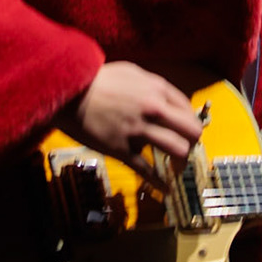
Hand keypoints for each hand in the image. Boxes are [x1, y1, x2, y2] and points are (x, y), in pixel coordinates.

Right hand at [72, 62, 203, 180]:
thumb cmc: (97, 80)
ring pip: (177, 150)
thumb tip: (165, 99)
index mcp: (157, 89)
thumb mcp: (130, 72)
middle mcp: (154, 109)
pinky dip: (159, 182)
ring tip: (176, 169)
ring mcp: (139, 130)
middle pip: (192, 132)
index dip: (189, 124)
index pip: (188, 111)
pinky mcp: (122, 149)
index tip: (185, 133)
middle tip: (185, 151)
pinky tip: (165, 189)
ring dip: (180, 163)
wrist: (68, 91)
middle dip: (192, 143)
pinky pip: (147, 170)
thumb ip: (151, 85)